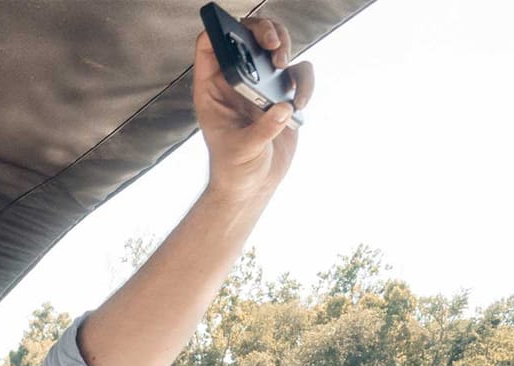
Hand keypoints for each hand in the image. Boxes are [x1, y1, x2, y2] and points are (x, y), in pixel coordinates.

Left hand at [194, 13, 315, 199]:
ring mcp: (260, 86)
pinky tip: (300, 103)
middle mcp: (236, 82)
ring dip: (285, 48)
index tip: (243, 37)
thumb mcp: (242, 151)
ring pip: (275, 47)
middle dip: (264, 32)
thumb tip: (283, 108)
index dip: (221, 31)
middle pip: (247, 37)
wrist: (252, 185)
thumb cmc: (234, 169)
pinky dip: (305, 81)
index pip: (209, 46)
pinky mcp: (282, 95)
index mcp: (212, 89)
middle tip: (274, 46)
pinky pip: (298, 73)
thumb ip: (262, 130)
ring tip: (284, 67)